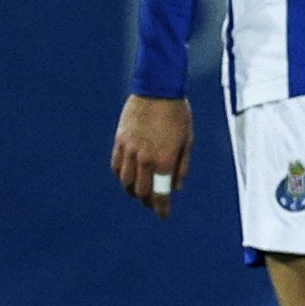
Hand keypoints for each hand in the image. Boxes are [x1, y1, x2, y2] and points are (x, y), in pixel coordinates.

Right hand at [113, 94, 194, 214]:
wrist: (158, 89)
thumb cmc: (178, 114)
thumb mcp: (188, 140)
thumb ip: (182, 166)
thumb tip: (176, 188)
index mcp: (164, 159)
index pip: (160, 193)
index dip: (161, 208)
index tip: (163, 215)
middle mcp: (145, 158)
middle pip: (141, 191)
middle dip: (147, 201)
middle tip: (153, 203)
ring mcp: (129, 149)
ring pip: (126, 181)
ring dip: (133, 190)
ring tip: (140, 192)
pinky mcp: (119, 140)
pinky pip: (116, 166)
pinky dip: (122, 176)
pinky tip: (129, 176)